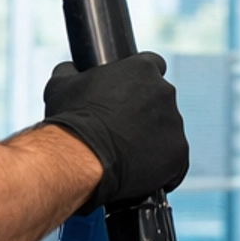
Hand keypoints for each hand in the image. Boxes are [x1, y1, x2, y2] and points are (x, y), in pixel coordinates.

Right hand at [43, 53, 189, 207]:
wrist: (79, 158)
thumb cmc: (71, 120)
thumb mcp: (61, 85)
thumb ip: (71, 70)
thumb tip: (70, 68)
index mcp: (143, 69)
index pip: (151, 66)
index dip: (139, 82)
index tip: (127, 95)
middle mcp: (165, 92)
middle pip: (161, 100)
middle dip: (146, 113)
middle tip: (122, 130)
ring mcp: (174, 124)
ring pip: (168, 131)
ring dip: (153, 140)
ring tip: (127, 156)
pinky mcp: (178, 155)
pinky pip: (175, 162)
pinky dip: (162, 169)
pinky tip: (142, 174)